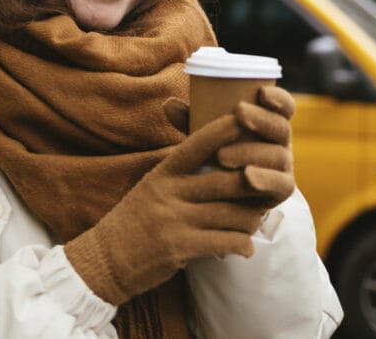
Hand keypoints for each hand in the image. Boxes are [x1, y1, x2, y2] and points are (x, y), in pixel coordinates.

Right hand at [65, 113, 267, 305]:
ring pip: (231, 213)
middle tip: (269, 185)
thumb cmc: (135, 219)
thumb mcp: (152, 186)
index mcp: (163, 172)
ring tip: (257, 220)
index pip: (197, 144)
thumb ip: (181, 173)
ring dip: (251, 219)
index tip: (246, 117)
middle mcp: (169, 192)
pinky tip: (245, 248)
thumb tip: (218, 158)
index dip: (224, 130)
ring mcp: (173, 219)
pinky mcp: (178, 247)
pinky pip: (224, 241)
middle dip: (253, 183)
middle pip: (225, 180)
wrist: (105, 259)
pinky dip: (240, 245)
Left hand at [164, 86, 295, 207]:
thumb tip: (168, 104)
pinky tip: (247, 176)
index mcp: (269, 124)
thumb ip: (191, 121)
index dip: (278, 97)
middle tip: (239, 113)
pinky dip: (265, 179)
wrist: (224, 197)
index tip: (261, 91)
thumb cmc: (217, 155)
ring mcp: (283, 168)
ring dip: (251, 152)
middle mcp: (280, 144)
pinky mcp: (280, 192)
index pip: (284, 106)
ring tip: (222, 155)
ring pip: (278, 156)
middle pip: (281, 128)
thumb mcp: (206, 137)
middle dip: (262, 119)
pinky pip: (281, 186)